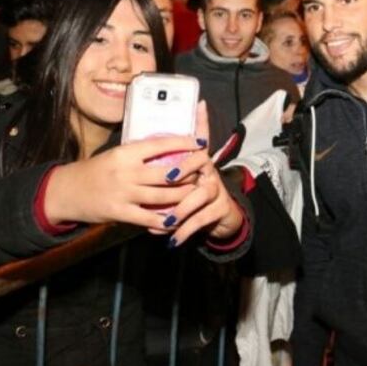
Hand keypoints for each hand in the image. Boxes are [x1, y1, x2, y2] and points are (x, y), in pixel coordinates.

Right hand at [44, 134, 204, 228]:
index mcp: (125, 153)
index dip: (183, 143)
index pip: (160, 144)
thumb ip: (138, 154)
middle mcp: (126, 172)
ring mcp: (124, 194)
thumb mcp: (115, 155)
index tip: (199, 141)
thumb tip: (168, 148)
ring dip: (183, 196)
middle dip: (190, 172)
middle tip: (204, 171)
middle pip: (168, 173)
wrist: (66, 191)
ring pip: (164, 196)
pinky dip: (166, 219)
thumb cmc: (95, 171)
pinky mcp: (120, 213)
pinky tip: (178, 218)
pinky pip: (149, 218)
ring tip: (197, 193)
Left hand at [160, 101, 244, 245]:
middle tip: (166, 180)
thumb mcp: (180, 175)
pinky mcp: (221, 209)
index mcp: (197, 160)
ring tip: (166, 219)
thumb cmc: (194, 192)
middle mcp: (210, 171)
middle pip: (200, 164)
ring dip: (182, 208)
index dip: (189, 134)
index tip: (180, 125)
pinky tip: (172, 239)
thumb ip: (164, 159)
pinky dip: (185, 230)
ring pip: (201, 195)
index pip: (194, 140)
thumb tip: (145, 140)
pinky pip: (203, 219)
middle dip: (182, 171)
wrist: (221, 215)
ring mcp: (218, 190)